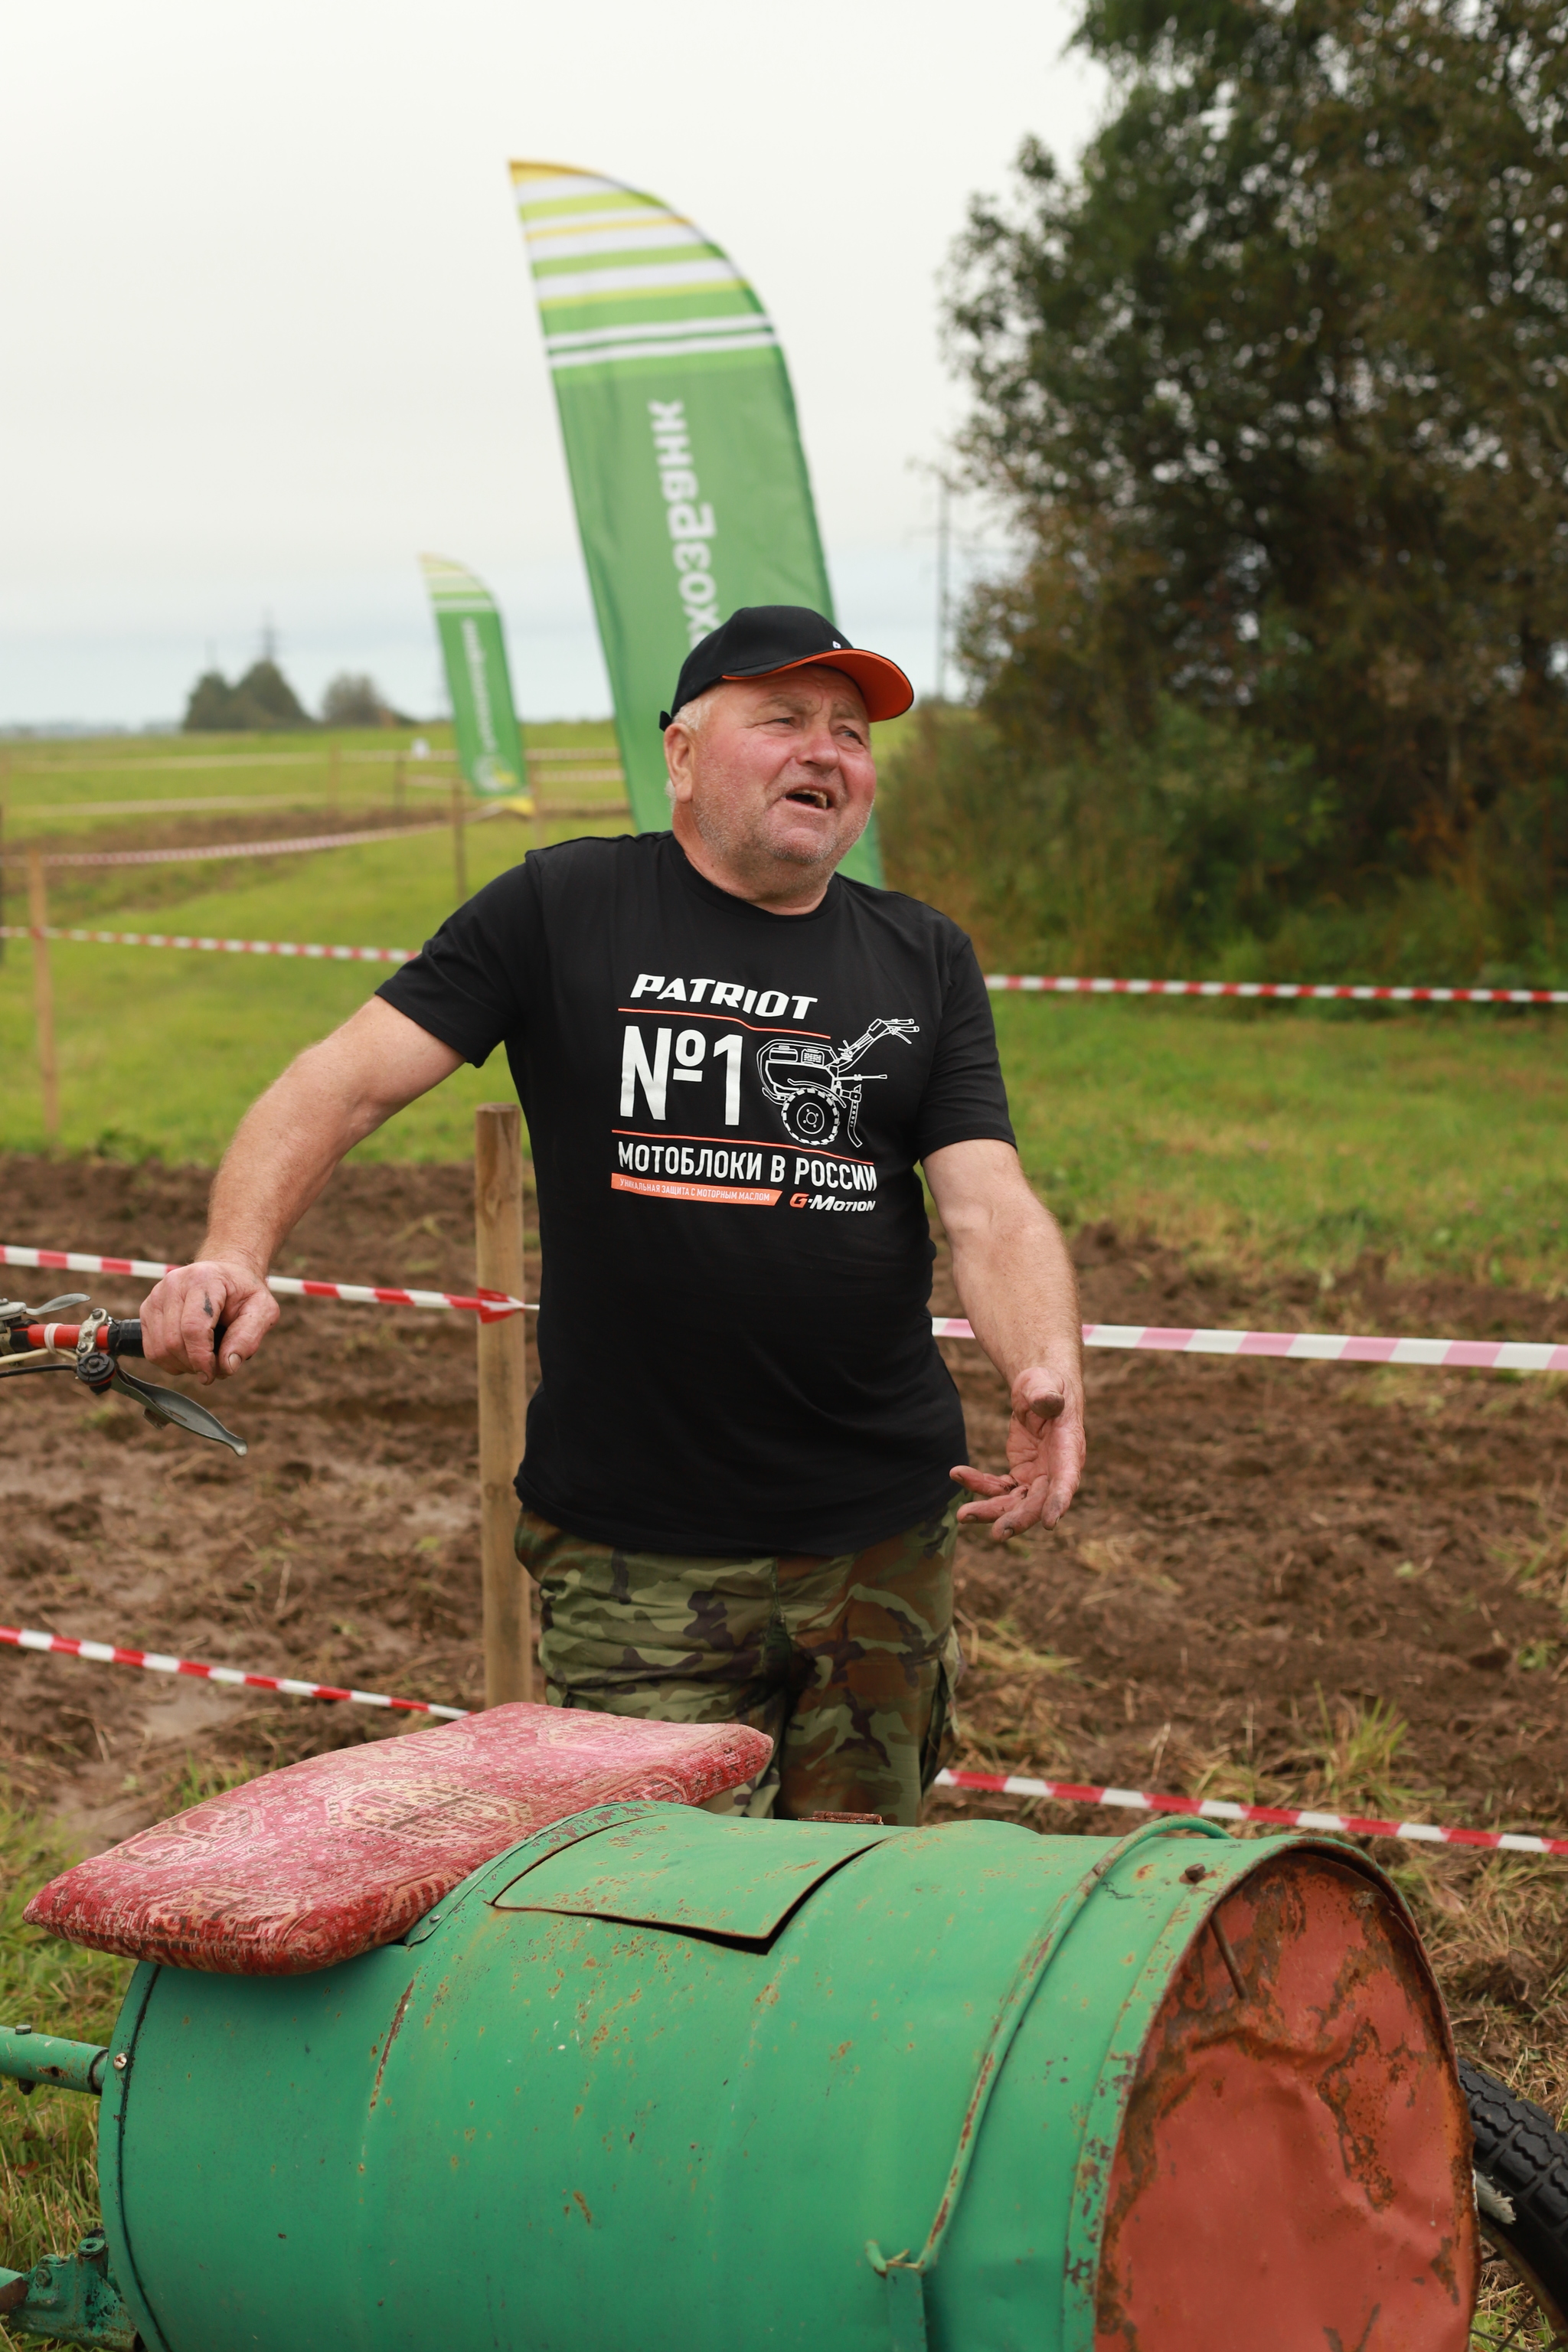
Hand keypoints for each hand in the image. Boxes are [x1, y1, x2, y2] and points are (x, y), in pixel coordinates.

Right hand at [137, 1256, 278, 1383]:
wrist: (226, 1275)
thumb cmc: (244, 1293)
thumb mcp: (263, 1310)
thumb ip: (248, 1337)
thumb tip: (226, 1366)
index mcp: (204, 1279)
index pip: (193, 1328)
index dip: (202, 1358)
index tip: (213, 1374)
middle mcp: (174, 1284)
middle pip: (173, 1342)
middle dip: (194, 1365)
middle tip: (214, 1368)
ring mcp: (156, 1296)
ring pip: (159, 1349)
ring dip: (182, 1365)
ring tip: (204, 1359)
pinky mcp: (147, 1310)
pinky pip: (151, 1349)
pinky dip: (170, 1361)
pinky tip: (189, 1354)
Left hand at [951, 1364, 1084, 1540]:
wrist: (1037, 1390)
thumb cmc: (1047, 1384)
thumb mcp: (1046, 1384)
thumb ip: (1046, 1394)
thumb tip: (1047, 1401)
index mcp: (1069, 1450)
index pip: (1066, 1479)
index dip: (1059, 1501)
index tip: (1051, 1523)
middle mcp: (1056, 1470)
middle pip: (1038, 1502)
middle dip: (1018, 1518)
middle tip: (996, 1534)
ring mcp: (1037, 1476)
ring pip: (1015, 1502)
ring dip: (990, 1511)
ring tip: (962, 1514)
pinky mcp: (1020, 1475)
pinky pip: (998, 1487)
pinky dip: (978, 1484)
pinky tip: (957, 1473)